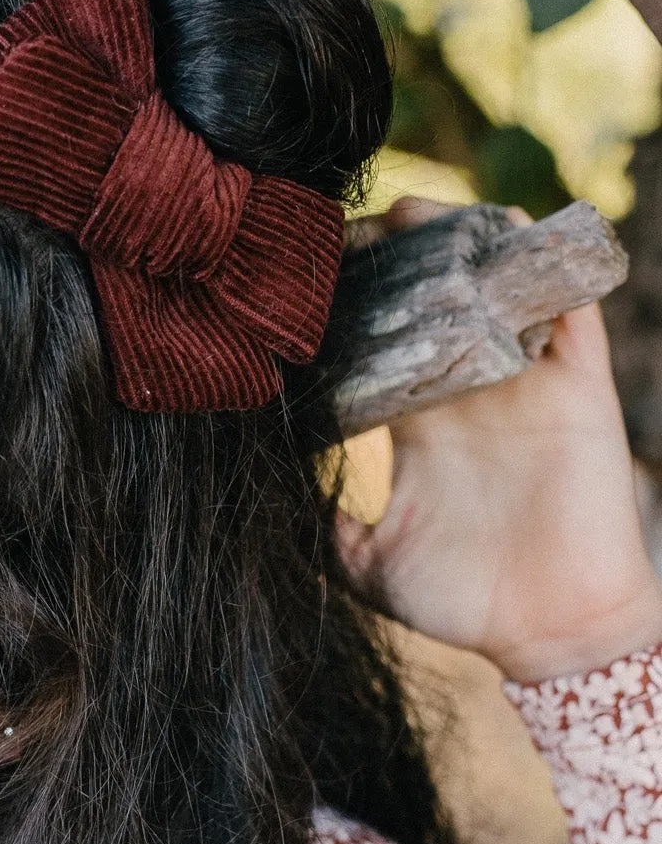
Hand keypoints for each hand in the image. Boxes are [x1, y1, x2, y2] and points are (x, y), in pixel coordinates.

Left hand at [340, 199, 661, 682]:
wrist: (550, 632)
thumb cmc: (461, 604)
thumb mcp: (363, 563)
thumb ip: (320, 527)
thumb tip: (267, 499)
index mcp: (418, 422)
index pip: (378, 339)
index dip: (345, 302)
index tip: (296, 274)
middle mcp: (468, 391)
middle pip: (431, 294)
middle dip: (391, 250)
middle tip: (344, 226)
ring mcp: (525, 381)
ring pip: (496, 282)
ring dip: (459, 238)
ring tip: (409, 211)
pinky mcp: (577, 384)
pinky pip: (567, 302)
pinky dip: (537, 264)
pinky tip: (496, 233)